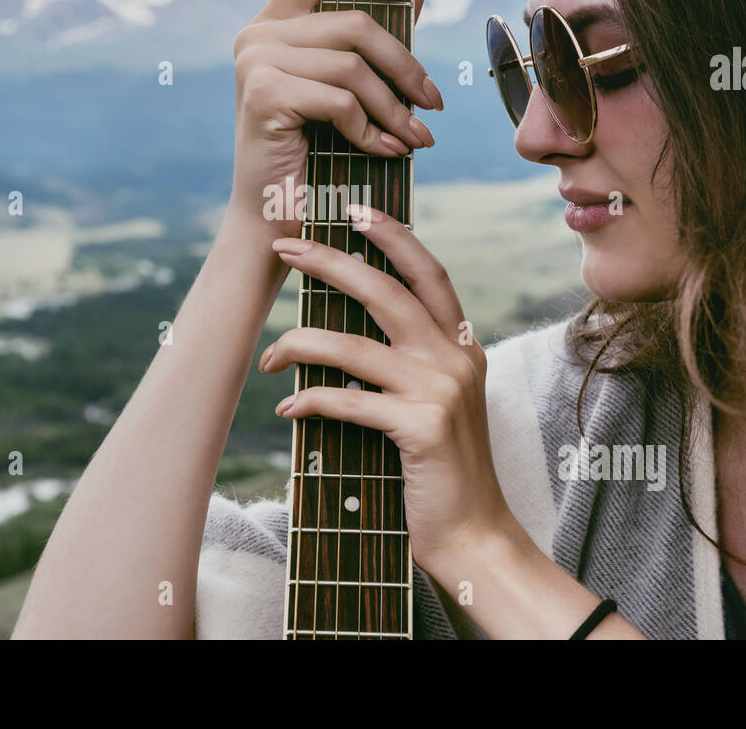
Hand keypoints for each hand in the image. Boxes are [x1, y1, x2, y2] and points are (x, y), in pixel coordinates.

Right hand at [226, 0, 439, 241]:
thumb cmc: (315, 153)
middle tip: (432, 103)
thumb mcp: (349, 86)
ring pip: (353, 66)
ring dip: (395, 109)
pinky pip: (340, 100)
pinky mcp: (263, 94)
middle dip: (405, 66)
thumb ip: (375, 36)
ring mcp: (255, 61)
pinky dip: (371, 131)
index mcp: (274, 22)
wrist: (276, 216)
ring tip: (416, 139)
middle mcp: (258, 34)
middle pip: (355, 23)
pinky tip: (385, 152)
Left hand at [256, 203, 513, 578]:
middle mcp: (455, 358)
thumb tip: (347, 337)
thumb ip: (412, 364)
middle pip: (385, 292)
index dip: (392, 237)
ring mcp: (440, 391)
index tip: (354, 210)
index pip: (427, 273)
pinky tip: (287, 410)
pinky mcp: (421, 428)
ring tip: (270, 353)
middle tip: (286, 247)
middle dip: (331, 263)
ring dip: (301, 343)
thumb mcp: (438, 403)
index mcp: (461, 345)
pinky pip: (349, 401)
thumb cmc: (443, 471)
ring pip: (355, 346)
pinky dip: (311, 401)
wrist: (475, 535)